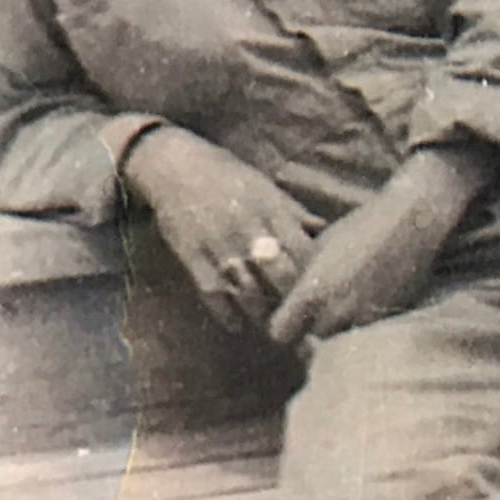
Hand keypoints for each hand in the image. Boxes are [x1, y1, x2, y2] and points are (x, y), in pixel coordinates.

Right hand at [122, 126, 316, 333]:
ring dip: (262, 315)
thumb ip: (293, 211)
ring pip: (248, 291)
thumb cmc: (227, 175)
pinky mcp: (193, 258)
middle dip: (292, 300)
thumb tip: (324, 230)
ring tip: (274, 330)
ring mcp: (219, 245)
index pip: (302, 250)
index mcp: (269, 208)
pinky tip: (237, 326)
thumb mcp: (264, 186)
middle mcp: (247, 229)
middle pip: (278, 275)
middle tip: (301, 320)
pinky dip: (226, 315)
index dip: (313, 275)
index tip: (319, 292)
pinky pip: (214, 295)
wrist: (175, 168)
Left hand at [269, 143, 495, 347]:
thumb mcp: (320, 246)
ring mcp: (364, 321)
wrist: (412, 222)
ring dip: (338, 332)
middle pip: (310, 342)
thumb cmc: (361, 227)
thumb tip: (281, 294)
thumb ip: (299, 277)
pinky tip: (366, 304)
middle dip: (312, 330)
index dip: (284, 326)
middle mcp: (336, 313)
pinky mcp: (387, 323)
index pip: (280, 333)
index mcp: (312, 292)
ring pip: (338, 343)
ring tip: (345, 307)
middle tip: (321, 310)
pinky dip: (362, 328)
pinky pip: (364, 337)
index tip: (290, 315)